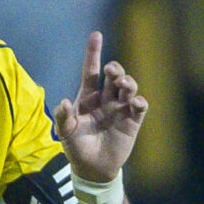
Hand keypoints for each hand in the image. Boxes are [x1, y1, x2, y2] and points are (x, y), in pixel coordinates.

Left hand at [51, 31, 146, 185]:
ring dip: (128, 82)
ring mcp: (120, 109)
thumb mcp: (65, 133)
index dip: (93, 53)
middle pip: (113, 76)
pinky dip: (140, 102)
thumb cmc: (77, 148)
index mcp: (87, 98)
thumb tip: (64, 101)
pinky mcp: (132, 121)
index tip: (96, 34)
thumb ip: (63, 117)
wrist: (93, 169)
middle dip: (114, 68)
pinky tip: (136, 102)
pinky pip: (140, 107)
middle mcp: (105, 99)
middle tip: (112, 71)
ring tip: (123, 84)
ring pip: (128, 87)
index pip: (91, 71)